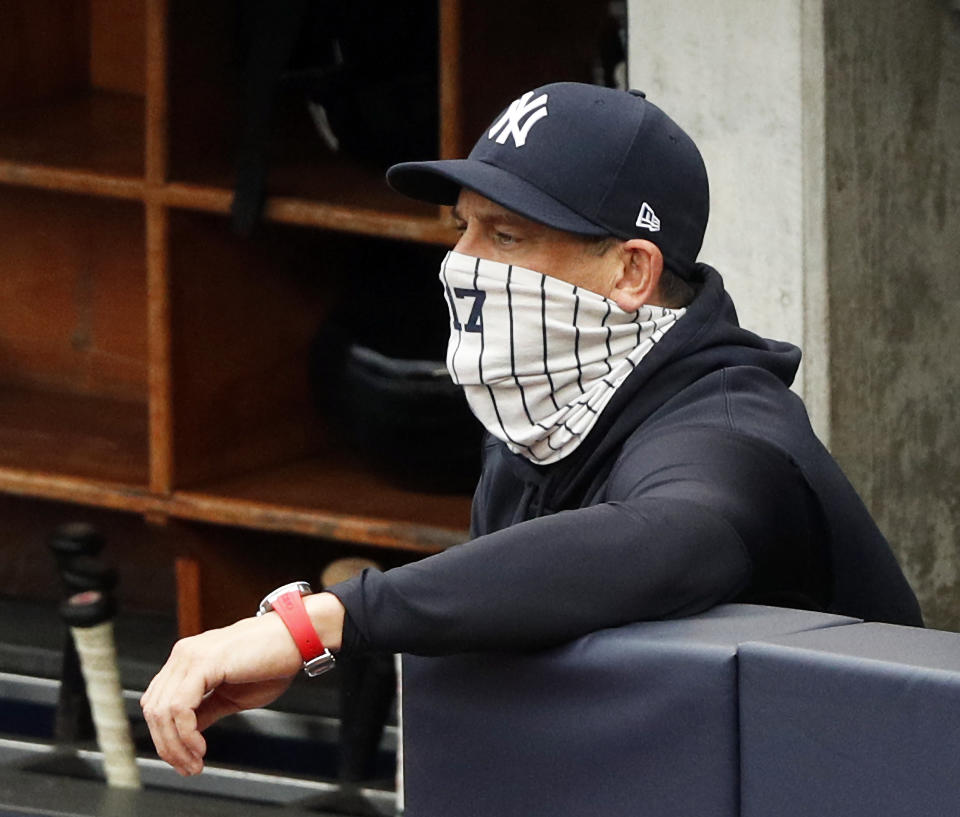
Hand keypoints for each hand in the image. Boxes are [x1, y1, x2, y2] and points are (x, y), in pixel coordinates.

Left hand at [140, 593, 344, 776]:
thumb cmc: (272, 661)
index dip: (165, 737)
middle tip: (188, 767)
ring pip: (162, 712)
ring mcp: (190, 656)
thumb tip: (187, 735)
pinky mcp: (203, 662)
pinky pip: (180, 707)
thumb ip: (205, 711)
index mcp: (187, 659)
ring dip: (176, 745)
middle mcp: (183, 654)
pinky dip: (186, 734)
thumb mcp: (231, 695)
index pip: (157, 703)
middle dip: (168, 747)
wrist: (296, 638)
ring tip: (195, 761)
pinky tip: (201, 746)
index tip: (184, 759)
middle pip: (154, 710)